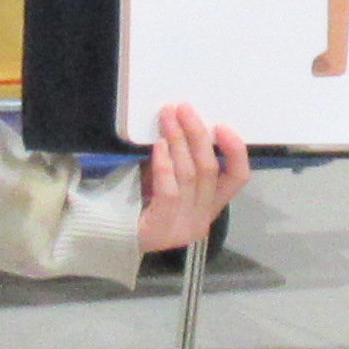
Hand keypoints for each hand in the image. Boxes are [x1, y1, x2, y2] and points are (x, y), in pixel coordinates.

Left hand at [138, 103, 251, 257]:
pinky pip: (169, 191)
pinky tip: (159, 145)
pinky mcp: (162, 228)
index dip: (235, 151)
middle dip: (197, 134)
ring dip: (178, 141)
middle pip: (209, 170)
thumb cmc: (141, 206)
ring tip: (167, 118)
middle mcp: (203, 218)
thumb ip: (181, 164)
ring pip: (189, 176)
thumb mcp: (169, 182)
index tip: (222, 125)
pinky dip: (165, 164)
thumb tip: (183, 125)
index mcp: (211, 207)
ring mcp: (184, 226)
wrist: (111, 239)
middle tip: (183, 109)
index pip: (238, 178)